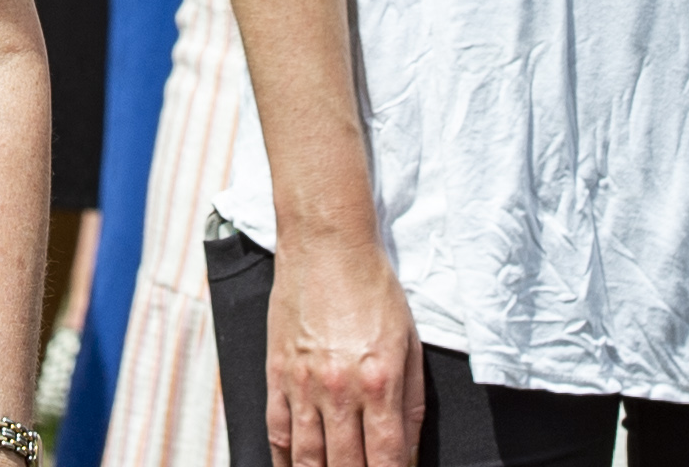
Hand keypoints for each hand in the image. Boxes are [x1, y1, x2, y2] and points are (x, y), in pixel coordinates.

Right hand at [267, 229, 421, 466]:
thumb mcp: (410, 346)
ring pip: (308, 459)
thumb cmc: (374, 289)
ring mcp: (303, 384)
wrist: (327, 244)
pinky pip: (277, 432)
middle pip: (346, 466)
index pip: (387, 459)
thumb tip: (408, 453)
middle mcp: (339, 390)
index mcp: (380, 383)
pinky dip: (284, 461)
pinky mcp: (277, 373)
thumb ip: (411, 406)